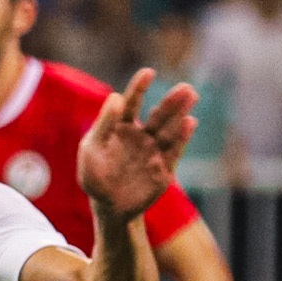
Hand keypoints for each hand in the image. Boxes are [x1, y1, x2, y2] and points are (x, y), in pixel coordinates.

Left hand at [79, 69, 197, 221]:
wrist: (109, 208)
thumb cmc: (95, 178)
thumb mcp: (92, 151)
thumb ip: (103, 125)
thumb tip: (115, 96)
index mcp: (121, 128)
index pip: (131, 104)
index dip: (139, 88)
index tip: (148, 72)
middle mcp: (142, 135)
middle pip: (158, 115)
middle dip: (171, 101)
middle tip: (185, 88)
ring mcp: (155, 150)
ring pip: (170, 129)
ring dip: (180, 114)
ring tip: (190, 97)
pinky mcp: (164, 167)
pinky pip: (174, 150)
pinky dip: (182, 137)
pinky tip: (189, 123)